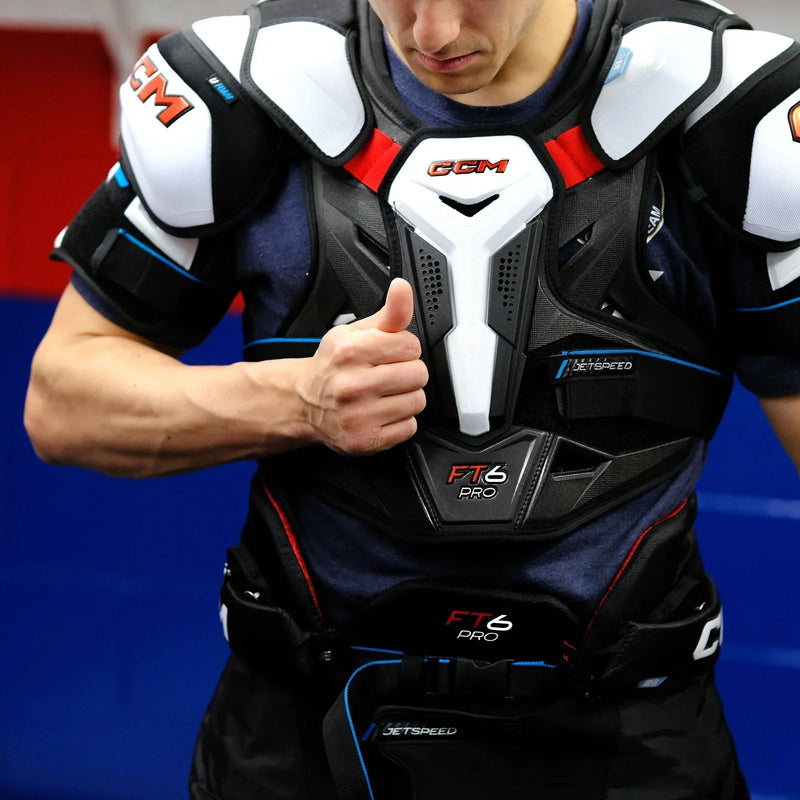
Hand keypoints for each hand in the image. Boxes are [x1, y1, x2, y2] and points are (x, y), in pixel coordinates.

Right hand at [296, 278, 428, 454]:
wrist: (303, 403)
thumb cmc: (333, 366)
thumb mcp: (355, 332)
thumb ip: (388, 313)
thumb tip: (403, 288)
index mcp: (351, 351)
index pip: (411, 345)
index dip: (403, 348)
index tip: (387, 353)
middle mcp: (353, 384)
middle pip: (418, 374)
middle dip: (406, 372)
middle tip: (385, 375)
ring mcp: (359, 415)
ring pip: (417, 401)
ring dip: (405, 397)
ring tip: (383, 395)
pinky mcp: (366, 440)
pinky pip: (409, 427)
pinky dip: (399, 421)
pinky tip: (380, 413)